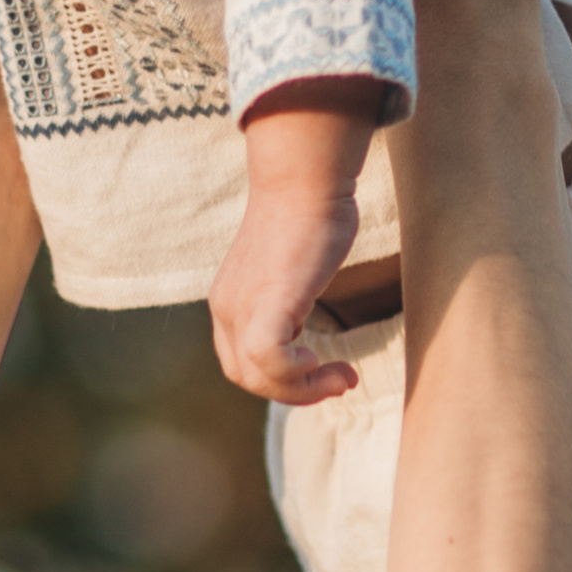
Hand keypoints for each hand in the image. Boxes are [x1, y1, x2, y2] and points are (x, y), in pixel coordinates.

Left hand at [210, 162, 362, 405]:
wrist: (305, 180)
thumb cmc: (309, 214)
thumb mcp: (289, 268)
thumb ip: (286, 295)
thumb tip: (301, 309)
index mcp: (229, 302)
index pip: (241, 363)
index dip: (281, 379)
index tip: (324, 367)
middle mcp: (227, 308)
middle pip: (247, 378)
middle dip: (295, 391)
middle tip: (341, 380)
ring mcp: (241, 306)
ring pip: (257, 377)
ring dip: (305, 389)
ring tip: (345, 376)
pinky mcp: (267, 301)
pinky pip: (269, 359)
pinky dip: (299, 372)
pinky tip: (325, 360)